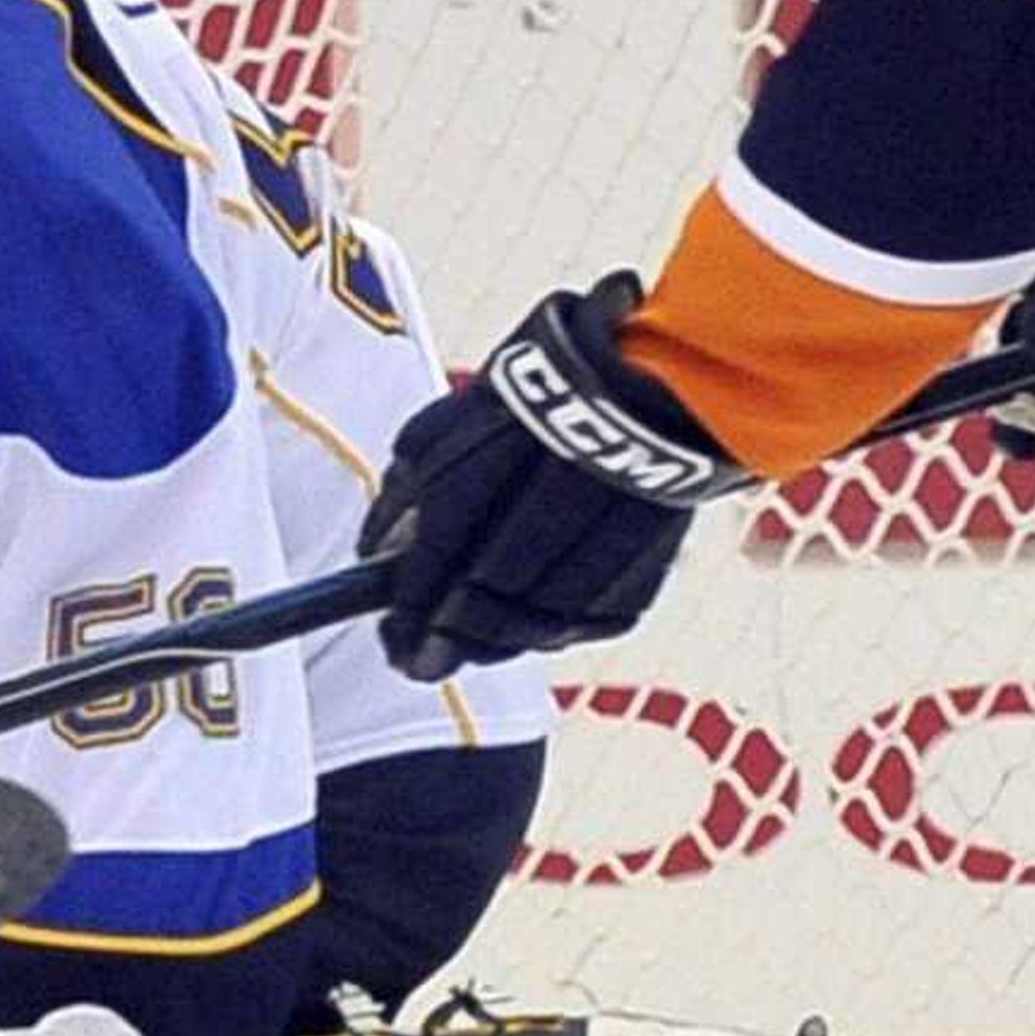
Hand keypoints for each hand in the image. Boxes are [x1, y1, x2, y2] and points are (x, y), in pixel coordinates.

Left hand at [359, 273, 741, 682]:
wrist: (658, 373)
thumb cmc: (546, 392)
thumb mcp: (465, 412)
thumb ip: (414, 479)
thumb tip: (374, 550)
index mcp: (503, 444)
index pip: (440, 553)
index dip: (412, 609)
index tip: (394, 640)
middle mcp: (558, 484)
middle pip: (491, 595)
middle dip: (452, 639)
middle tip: (424, 662)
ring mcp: (613, 522)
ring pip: (546, 617)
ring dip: (502, 643)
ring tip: (475, 649)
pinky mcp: (659, 548)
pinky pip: (602, 615)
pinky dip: (563, 630)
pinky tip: (537, 631)